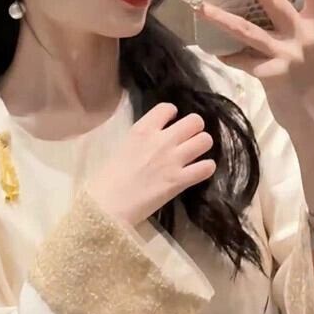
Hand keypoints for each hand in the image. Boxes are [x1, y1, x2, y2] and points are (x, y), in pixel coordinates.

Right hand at [84, 102, 215, 227]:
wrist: (107, 205)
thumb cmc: (106, 179)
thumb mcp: (122, 147)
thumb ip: (141, 139)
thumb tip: (153, 140)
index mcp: (142, 130)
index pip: (167, 107)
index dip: (172, 114)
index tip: (170, 123)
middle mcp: (161, 140)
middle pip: (195, 121)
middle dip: (194, 129)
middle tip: (188, 139)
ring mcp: (173, 160)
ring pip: (205, 140)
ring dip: (202, 146)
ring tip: (195, 154)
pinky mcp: (180, 181)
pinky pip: (207, 167)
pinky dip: (206, 168)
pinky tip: (198, 172)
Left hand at [177, 0, 313, 133]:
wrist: (313, 116)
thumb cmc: (307, 78)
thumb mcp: (311, 45)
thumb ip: (294, 24)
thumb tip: (260, 0)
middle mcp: (305, 35)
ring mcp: (289, 55)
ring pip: (246, 28)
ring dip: (218, 15)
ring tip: (197, 5)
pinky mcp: (272, 75)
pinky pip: (240, 59)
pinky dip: (225, 54)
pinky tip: (212, 50)